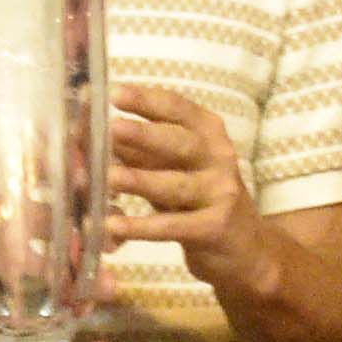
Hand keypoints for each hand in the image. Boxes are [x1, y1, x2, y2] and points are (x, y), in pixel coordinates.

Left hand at [108, 84, 261, 274]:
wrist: (247, 247)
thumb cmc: (199, 197)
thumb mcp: (174, 167)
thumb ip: (141, 151)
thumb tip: (94, 135)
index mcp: (207, 132)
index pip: (177, 108)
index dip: (146, 100)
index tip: (114, 93)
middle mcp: (218, 156)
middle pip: (179, 142)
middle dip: (144, 135)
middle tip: (112, 127)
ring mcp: (220, 192)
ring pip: (176, 185)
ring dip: (141, 181)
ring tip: (109, 177)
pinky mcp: (215, 228)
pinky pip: (174, 226)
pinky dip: (142, 227)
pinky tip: (114, 226)